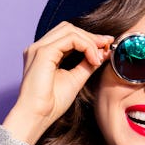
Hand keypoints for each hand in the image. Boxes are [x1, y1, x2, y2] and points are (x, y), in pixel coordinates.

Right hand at [4, 22, 113, 143]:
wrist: (37, 116)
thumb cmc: (51, 104)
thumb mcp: (75, 79)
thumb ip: (87, 64)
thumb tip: (102, 52)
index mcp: (44, 54)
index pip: (67, 36)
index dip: (88, 38)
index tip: (106, 45)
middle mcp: (39, 47)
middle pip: (68, 28)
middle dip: (90, 36)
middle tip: (107, 45)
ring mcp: (39, 48)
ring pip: (70, 31)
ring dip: (89, 41)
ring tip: (100, 57)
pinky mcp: (43, 52)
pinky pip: (70, 39)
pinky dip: (86, 46)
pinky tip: (93, 59)